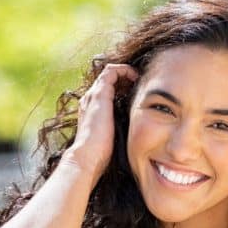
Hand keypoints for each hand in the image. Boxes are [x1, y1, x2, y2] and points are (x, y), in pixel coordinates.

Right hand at [62, 63, 138, 183]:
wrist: (87, 157)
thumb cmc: (101, 154)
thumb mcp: (112, 136)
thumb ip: (120, 129)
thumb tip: (138, 133)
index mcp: (91, 110)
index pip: (106, 90)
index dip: (121, 87)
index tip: (136, 92)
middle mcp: (90, 100)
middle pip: (107, 80)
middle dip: (124, 78)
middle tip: (139, 83)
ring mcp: (93, 95)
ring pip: (109, 73)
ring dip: (125, 72)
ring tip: (138, 78)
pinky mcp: (100, 94)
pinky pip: (112, 71)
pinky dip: (124, 70)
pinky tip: (136, 77)